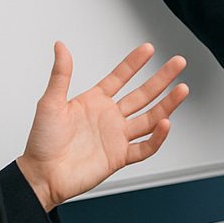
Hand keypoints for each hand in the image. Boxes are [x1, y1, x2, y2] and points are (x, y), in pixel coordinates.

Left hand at [15, 42, 189, 211]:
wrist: (41, 176)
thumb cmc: (41, 143)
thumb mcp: (49, 103)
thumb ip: (60, 75)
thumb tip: (60, 47)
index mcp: (94, 102)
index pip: (120, 77)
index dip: (134, 63)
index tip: (148, 48)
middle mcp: (109, 117)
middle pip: (143, 94)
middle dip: (162, 78)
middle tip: (178, 63)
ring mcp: (116, 137)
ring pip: (150, 118)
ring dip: (167, 104)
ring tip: (182, 90)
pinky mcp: (119, 157)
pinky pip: (145, 147)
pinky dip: (157, 138)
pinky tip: (165, 125)